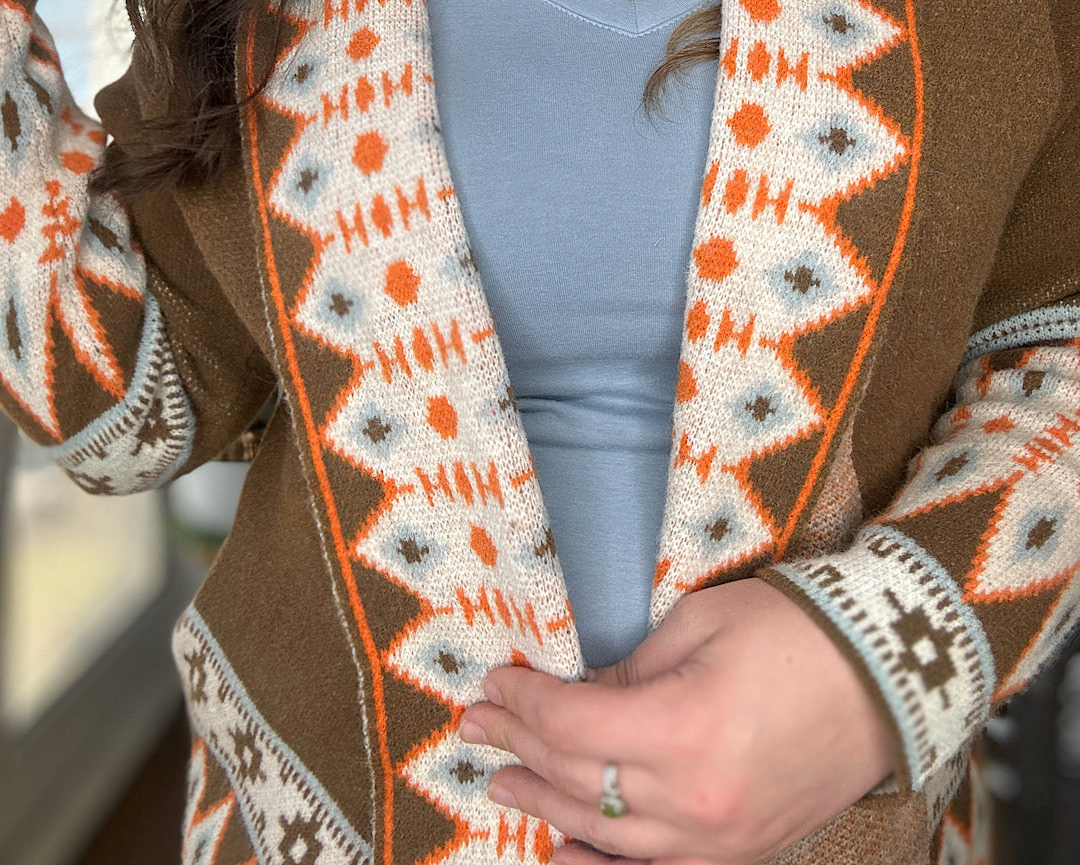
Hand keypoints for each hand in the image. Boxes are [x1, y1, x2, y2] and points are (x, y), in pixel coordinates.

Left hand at [458, 578, 895, 864]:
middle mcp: (695, 800)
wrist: (887, 673)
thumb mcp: (695, 625)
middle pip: (578, 780)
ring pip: (607, 833)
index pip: (569, 728)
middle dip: (518, 747)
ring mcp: (721, 838)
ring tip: (500, 781)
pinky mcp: (742, 849)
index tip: (493, 684)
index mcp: (681, 728)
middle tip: (477, 725)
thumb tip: (575, 697)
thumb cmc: (792, 631)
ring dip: (545, 805)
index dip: (522, 704)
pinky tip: (564, 854)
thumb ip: (627, 671)